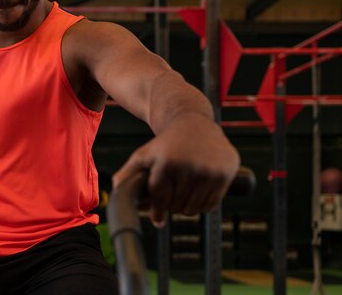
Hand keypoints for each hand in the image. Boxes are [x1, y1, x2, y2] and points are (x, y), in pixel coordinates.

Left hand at [112, 113, 239, 227]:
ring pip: (194, 209)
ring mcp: (209, 171)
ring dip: (186, 207)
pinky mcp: (225, 173)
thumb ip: (129, 171)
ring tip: (183, 195)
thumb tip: (116, 189)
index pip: (160, 200)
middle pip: (177, 206)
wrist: (194, 121)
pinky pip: (211, 205)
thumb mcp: (145, 153)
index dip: (157, 212)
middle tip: (171, 199)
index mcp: (167, 163)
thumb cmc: (167, 142)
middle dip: (171, 206)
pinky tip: (197, 192)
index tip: (157, 220)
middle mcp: (189, 167)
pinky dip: (203, 205)